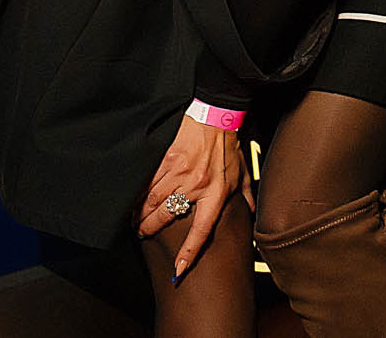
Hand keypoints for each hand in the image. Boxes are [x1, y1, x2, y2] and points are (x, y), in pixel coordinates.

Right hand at [137, 115, 245, 279]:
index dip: (190, 252)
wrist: (216, 115)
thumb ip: (245, 195)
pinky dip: (138, 192)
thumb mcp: (241, 172)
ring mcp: (180, 172)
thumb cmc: (228, 145)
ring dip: (140, 213)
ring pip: (152, 201)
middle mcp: (197, 185)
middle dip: (149, 228)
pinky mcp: (167, 159)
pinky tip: (134, 198)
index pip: (202, 230)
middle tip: (142, 233)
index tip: (180, 270)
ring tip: (135, 219)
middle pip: (166, 216)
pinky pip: (148, 182)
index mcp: (216, 193)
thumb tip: (251, 212)